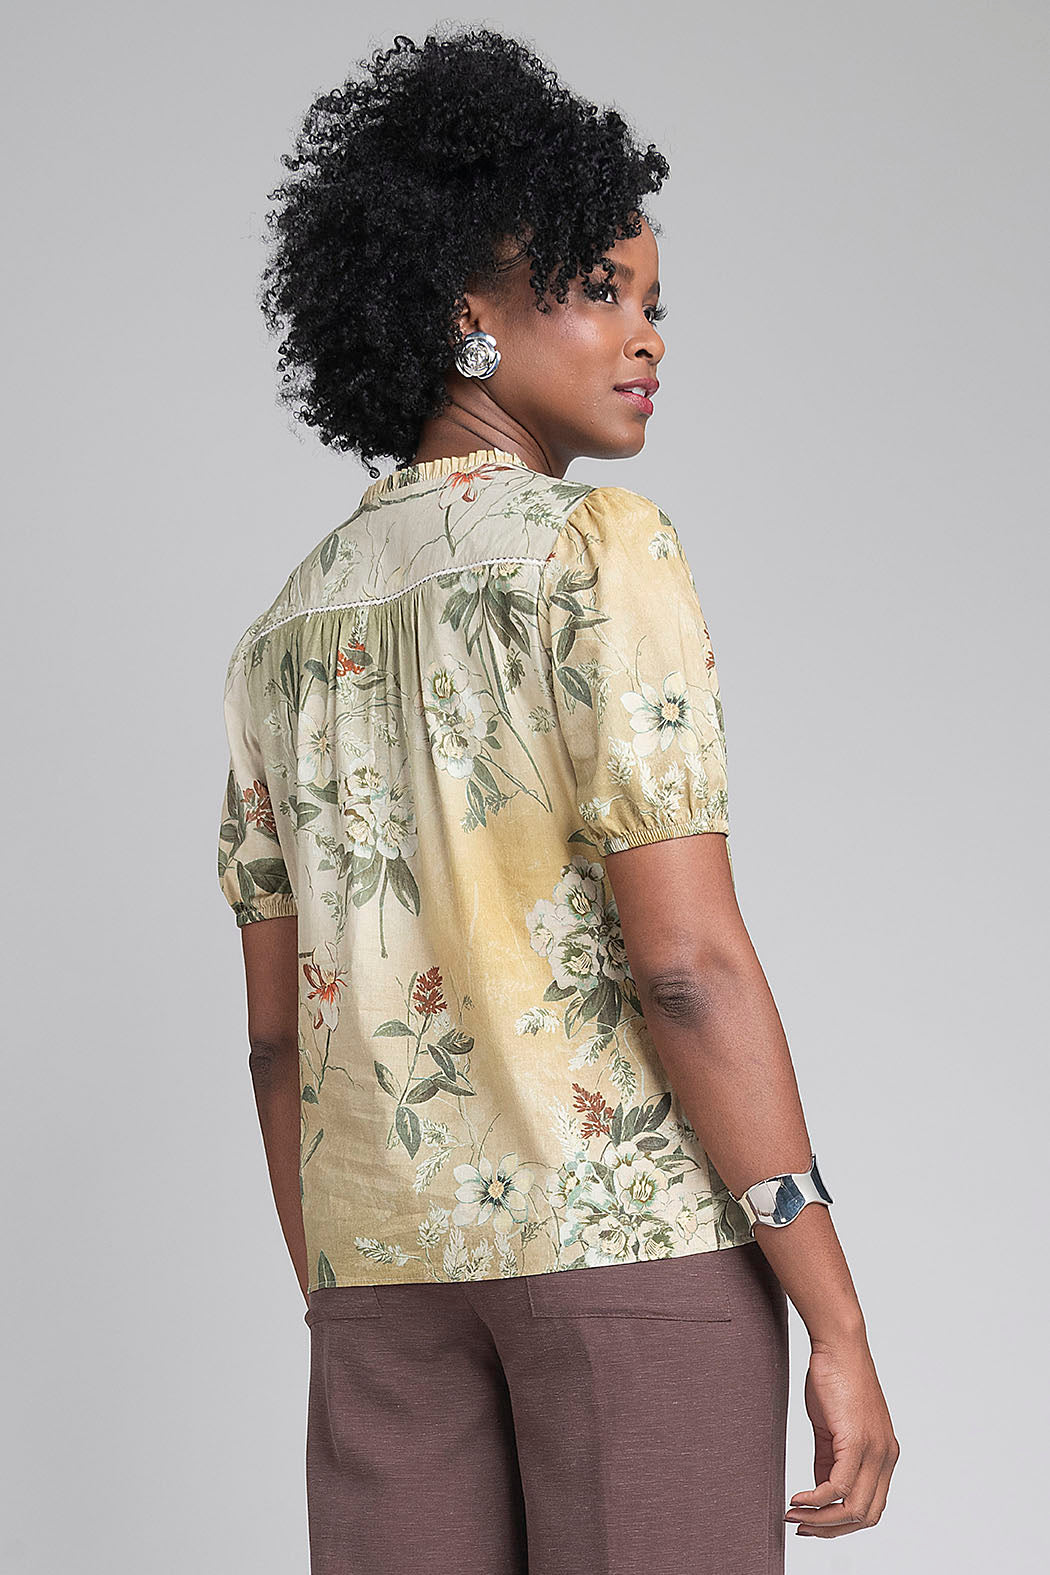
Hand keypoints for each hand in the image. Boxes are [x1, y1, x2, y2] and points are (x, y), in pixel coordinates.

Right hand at [785, 1334, 899, 1537]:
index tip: (814, 1523)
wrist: (838, 1345)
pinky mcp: (857, 1442)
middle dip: (830, 1529)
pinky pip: (838, 1487)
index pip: (872, 1507)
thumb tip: (821, 1491)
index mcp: (885, 1455)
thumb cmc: (835, 1378)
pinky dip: (815, 1499)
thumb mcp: (834, 1427)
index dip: (843, 1524)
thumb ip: (830, 1460)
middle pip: (865, 1516)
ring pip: (853, 1508)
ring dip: (821, 1520)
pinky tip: (797, 1497)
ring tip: (794, 1515)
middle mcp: (887, 1457)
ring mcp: (875, 1451)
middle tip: (801, 1526)